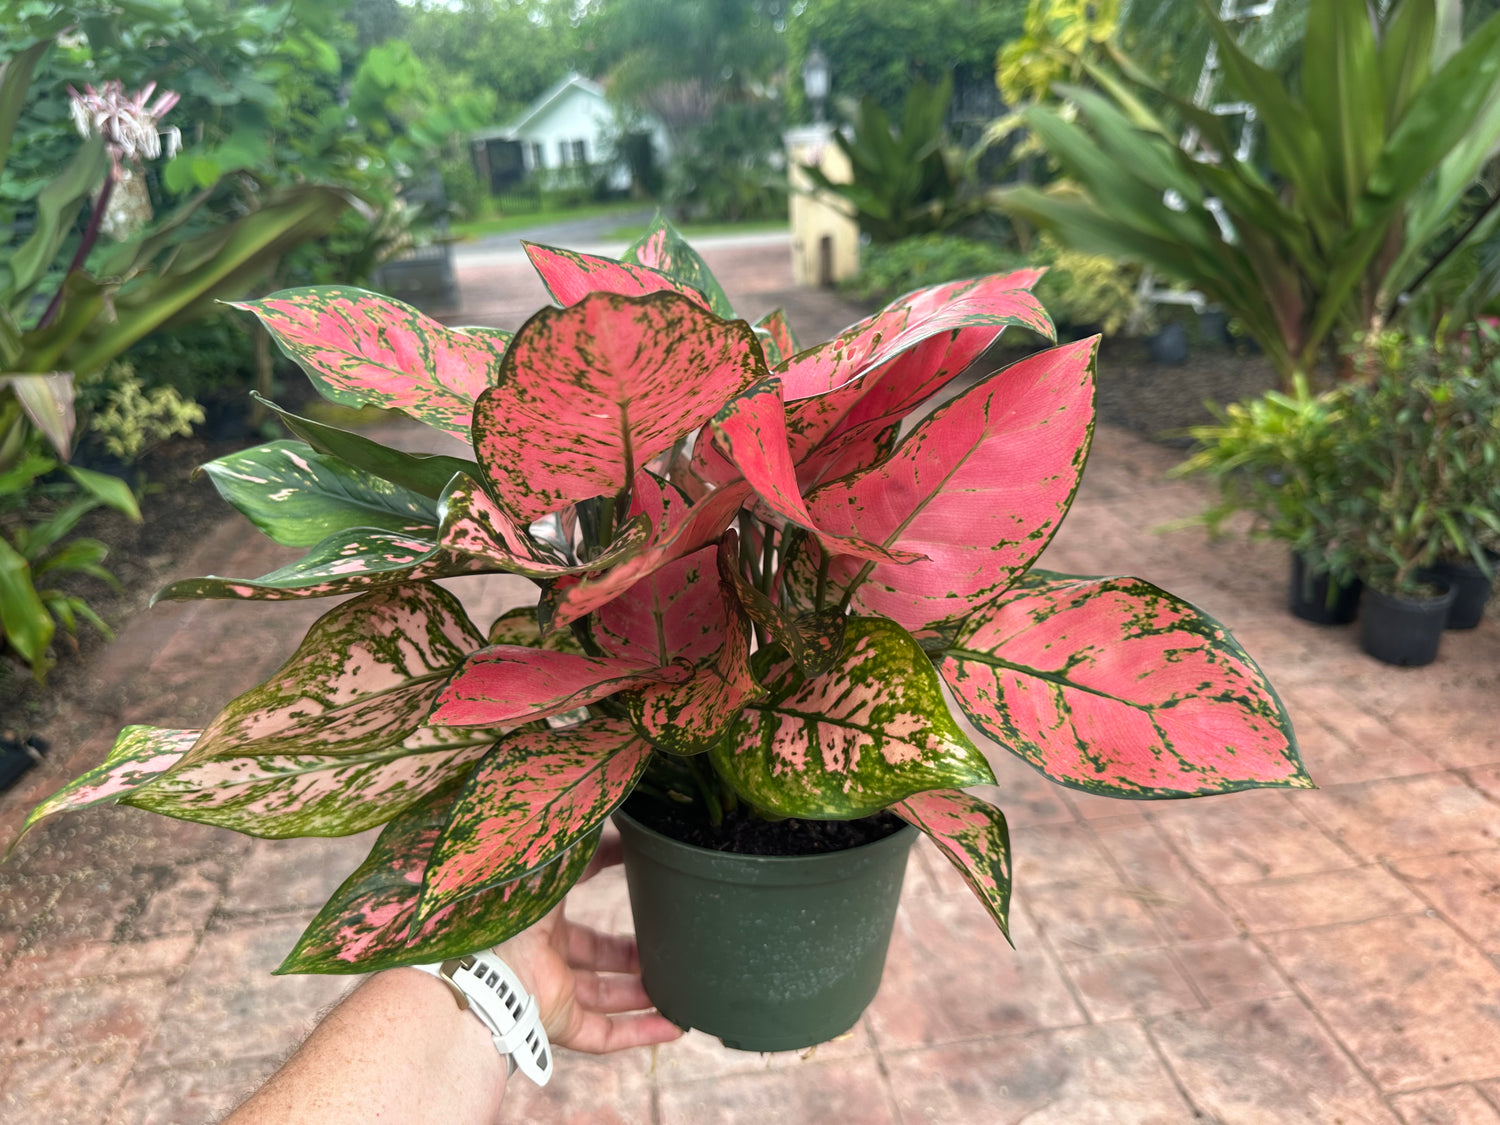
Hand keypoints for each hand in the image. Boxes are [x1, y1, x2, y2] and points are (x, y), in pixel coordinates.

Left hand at [493, 830, 682, 1053]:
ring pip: (604, 997)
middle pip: (596, 956)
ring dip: (641, 994)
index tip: (641, 871)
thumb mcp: (552, 867)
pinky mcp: (557, 1023)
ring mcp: (551, 991)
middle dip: (631, 954)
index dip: (607, 884)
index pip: (577, 897)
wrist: (481, 964)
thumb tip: (618, 828)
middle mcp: (544, 954)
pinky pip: (603, 1035)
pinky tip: (672, 1026)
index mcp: (538, 915)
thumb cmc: (509, 907)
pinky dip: (639, 1033)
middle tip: (665, 944)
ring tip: (680, 986)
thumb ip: (584, 850)